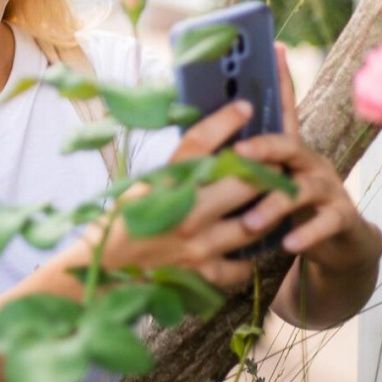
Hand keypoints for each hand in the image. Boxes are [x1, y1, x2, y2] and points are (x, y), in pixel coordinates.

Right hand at [64, 99, 270, 289]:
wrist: (105, 264)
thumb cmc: (123, 218)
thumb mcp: (144, 183)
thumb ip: (178, 168)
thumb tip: (212, 144)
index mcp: (165, 184)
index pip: (199, 144)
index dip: (225, 121)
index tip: (244, 108)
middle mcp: (186, 213)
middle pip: (243, 182)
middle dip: (265, 169)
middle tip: (276, 161)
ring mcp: (198, 246)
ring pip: (253, 223)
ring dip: (268, 210)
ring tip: (275, 199)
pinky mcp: (203, 273)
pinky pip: (242, 265)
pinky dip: (250, 255)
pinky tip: (252, 243)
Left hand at [231, 43, 381, 271]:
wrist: (339, 244)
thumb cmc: (289, 209)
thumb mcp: (267, 183)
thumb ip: (243, 165)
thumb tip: (198, 145)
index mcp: (287, 149)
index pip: (283, 108)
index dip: (280, 78)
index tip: (274, 46)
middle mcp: (309, 161)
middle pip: (287, 144)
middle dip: (262, 147)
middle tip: (237, 154)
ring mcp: (329, 187)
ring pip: (302, 189)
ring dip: (274, 205)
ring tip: (250, 222)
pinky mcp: (342, 217)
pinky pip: (324, 223)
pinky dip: (305, 234)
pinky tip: (287, 246)